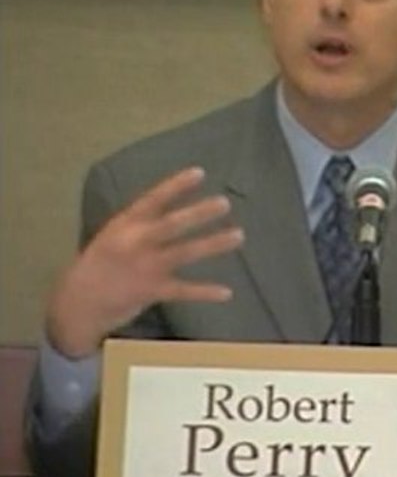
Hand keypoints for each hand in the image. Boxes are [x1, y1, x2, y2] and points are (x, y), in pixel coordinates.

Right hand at [46, 167, 243, 358]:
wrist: (77, 303)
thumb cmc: (100, 264)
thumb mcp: (114, 235)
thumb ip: (141, 222)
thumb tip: (172, 205)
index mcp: (125, 224)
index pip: (153, 200)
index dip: (176, 186)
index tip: (200, 173)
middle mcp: (135, 242)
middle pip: (172, 224)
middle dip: (199, 213)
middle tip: (225, 203)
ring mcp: (144, 267)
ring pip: (184, 252)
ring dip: (213, 244)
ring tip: (239, 236)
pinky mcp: (151, 291)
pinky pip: (184, 290)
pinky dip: (205, 291)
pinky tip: (227, 292)